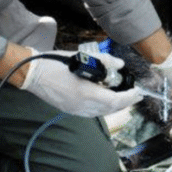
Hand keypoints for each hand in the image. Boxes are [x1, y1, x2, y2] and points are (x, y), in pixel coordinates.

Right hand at [20, 49, 142, 116]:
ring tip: (122, 97)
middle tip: (135, 95)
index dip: (129, 97)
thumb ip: (104, 61)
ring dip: (114, 106)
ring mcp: (75, 110)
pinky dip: (103, 107)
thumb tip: (120, 64)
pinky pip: (92, 112)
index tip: (138, 92)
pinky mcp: (70, 110)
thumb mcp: (81, 58)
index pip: (115, 100)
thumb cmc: (55, 63)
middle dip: (125, 102)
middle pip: (110, 109)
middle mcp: (82, 106)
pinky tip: (105, 99)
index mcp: (86, 93)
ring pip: (102, 112)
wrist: (34, 74)